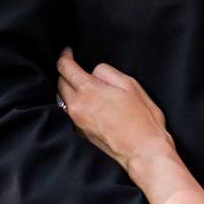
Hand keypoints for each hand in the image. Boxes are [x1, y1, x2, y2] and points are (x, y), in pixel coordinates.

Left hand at [56, 47, 169, 175]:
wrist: (143, 151)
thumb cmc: (142, 119)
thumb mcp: (130, 85)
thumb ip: (107, 73)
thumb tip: (94, 72)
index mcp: (89, 90)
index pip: (65, 68)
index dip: (64, 57)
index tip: (67, 52)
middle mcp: (77, 106)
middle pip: (60, 83)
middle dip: (65, 73)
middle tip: (75, 68)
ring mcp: (77, 121)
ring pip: (63, 99)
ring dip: (68, 90)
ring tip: (81, 85)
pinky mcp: (81, 133)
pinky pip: (71, 113)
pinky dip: (75, 105)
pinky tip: (89, 105)